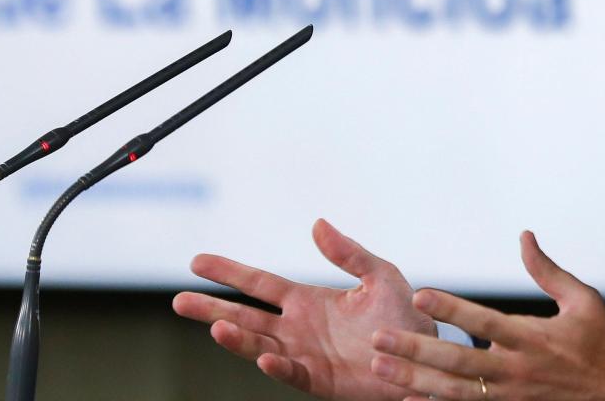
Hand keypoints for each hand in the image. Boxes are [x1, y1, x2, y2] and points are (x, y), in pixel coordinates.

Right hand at [172, 218, 435, 400]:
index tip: (196, 262)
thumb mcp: (380, 276)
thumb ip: (349, 253)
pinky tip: (263, 355)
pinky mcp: (320, 380)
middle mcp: (297, 328)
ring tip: (214, 328)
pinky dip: (276, 365)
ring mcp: (305, 355)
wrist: (425, 357)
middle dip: (211, 309)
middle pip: (244, 316)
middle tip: (179, 301)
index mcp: (306, 300)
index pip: (258, 283)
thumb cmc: (405, 316)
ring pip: (259, 344)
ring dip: (236, 338)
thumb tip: (318, 224)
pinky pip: (292, 372)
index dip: (228, 272)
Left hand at [370, 231, 604, 400]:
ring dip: (414, 381)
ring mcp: (511, 397)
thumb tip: (524, 236)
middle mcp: (516, 370)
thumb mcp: (582, 299)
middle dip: (415, 351)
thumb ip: (547, 270)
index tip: (419, 295)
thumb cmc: (602, 343)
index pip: (483, 322)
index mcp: (531, 338)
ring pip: (454, 392)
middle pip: (457, 362)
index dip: (451, 310)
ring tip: (381, 368)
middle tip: (379, 338)